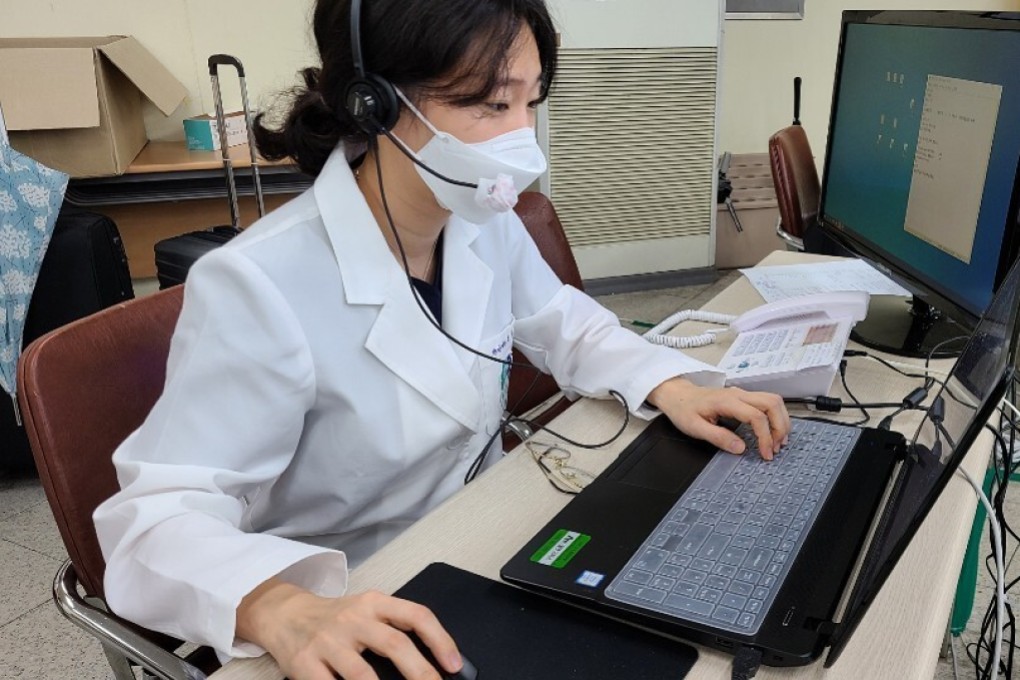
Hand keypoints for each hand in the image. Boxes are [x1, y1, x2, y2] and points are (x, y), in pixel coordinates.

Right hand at [236, 578, 461, 679]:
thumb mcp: (366, 612)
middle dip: (421, 673)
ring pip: (363, 675)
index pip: (416, 615)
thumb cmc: (336, 618)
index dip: (440, 639)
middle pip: (395, 644)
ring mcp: (328, 642)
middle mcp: (353, 618)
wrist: (284, 614)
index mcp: (374, 603)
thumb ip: (395, 629)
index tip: (455, 665)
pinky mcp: (305, 664)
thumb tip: (435, 662)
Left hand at [646, 378, 789, 459]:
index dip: (765, 437)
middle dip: (780, 427)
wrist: (677, 395)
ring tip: (778, 441)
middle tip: (776, 448)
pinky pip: (767, 402)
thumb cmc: (683, 409)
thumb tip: (740, 448)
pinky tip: (773, 431)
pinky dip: (775, 416)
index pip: (757, 416)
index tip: (765, 453)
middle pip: (772, 403)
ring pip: (773, 400)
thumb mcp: (695, 428)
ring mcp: (742, 393)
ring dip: (781, 420)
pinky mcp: (743, 397)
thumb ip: (718, 437)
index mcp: (727, 401)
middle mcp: (738, 394)